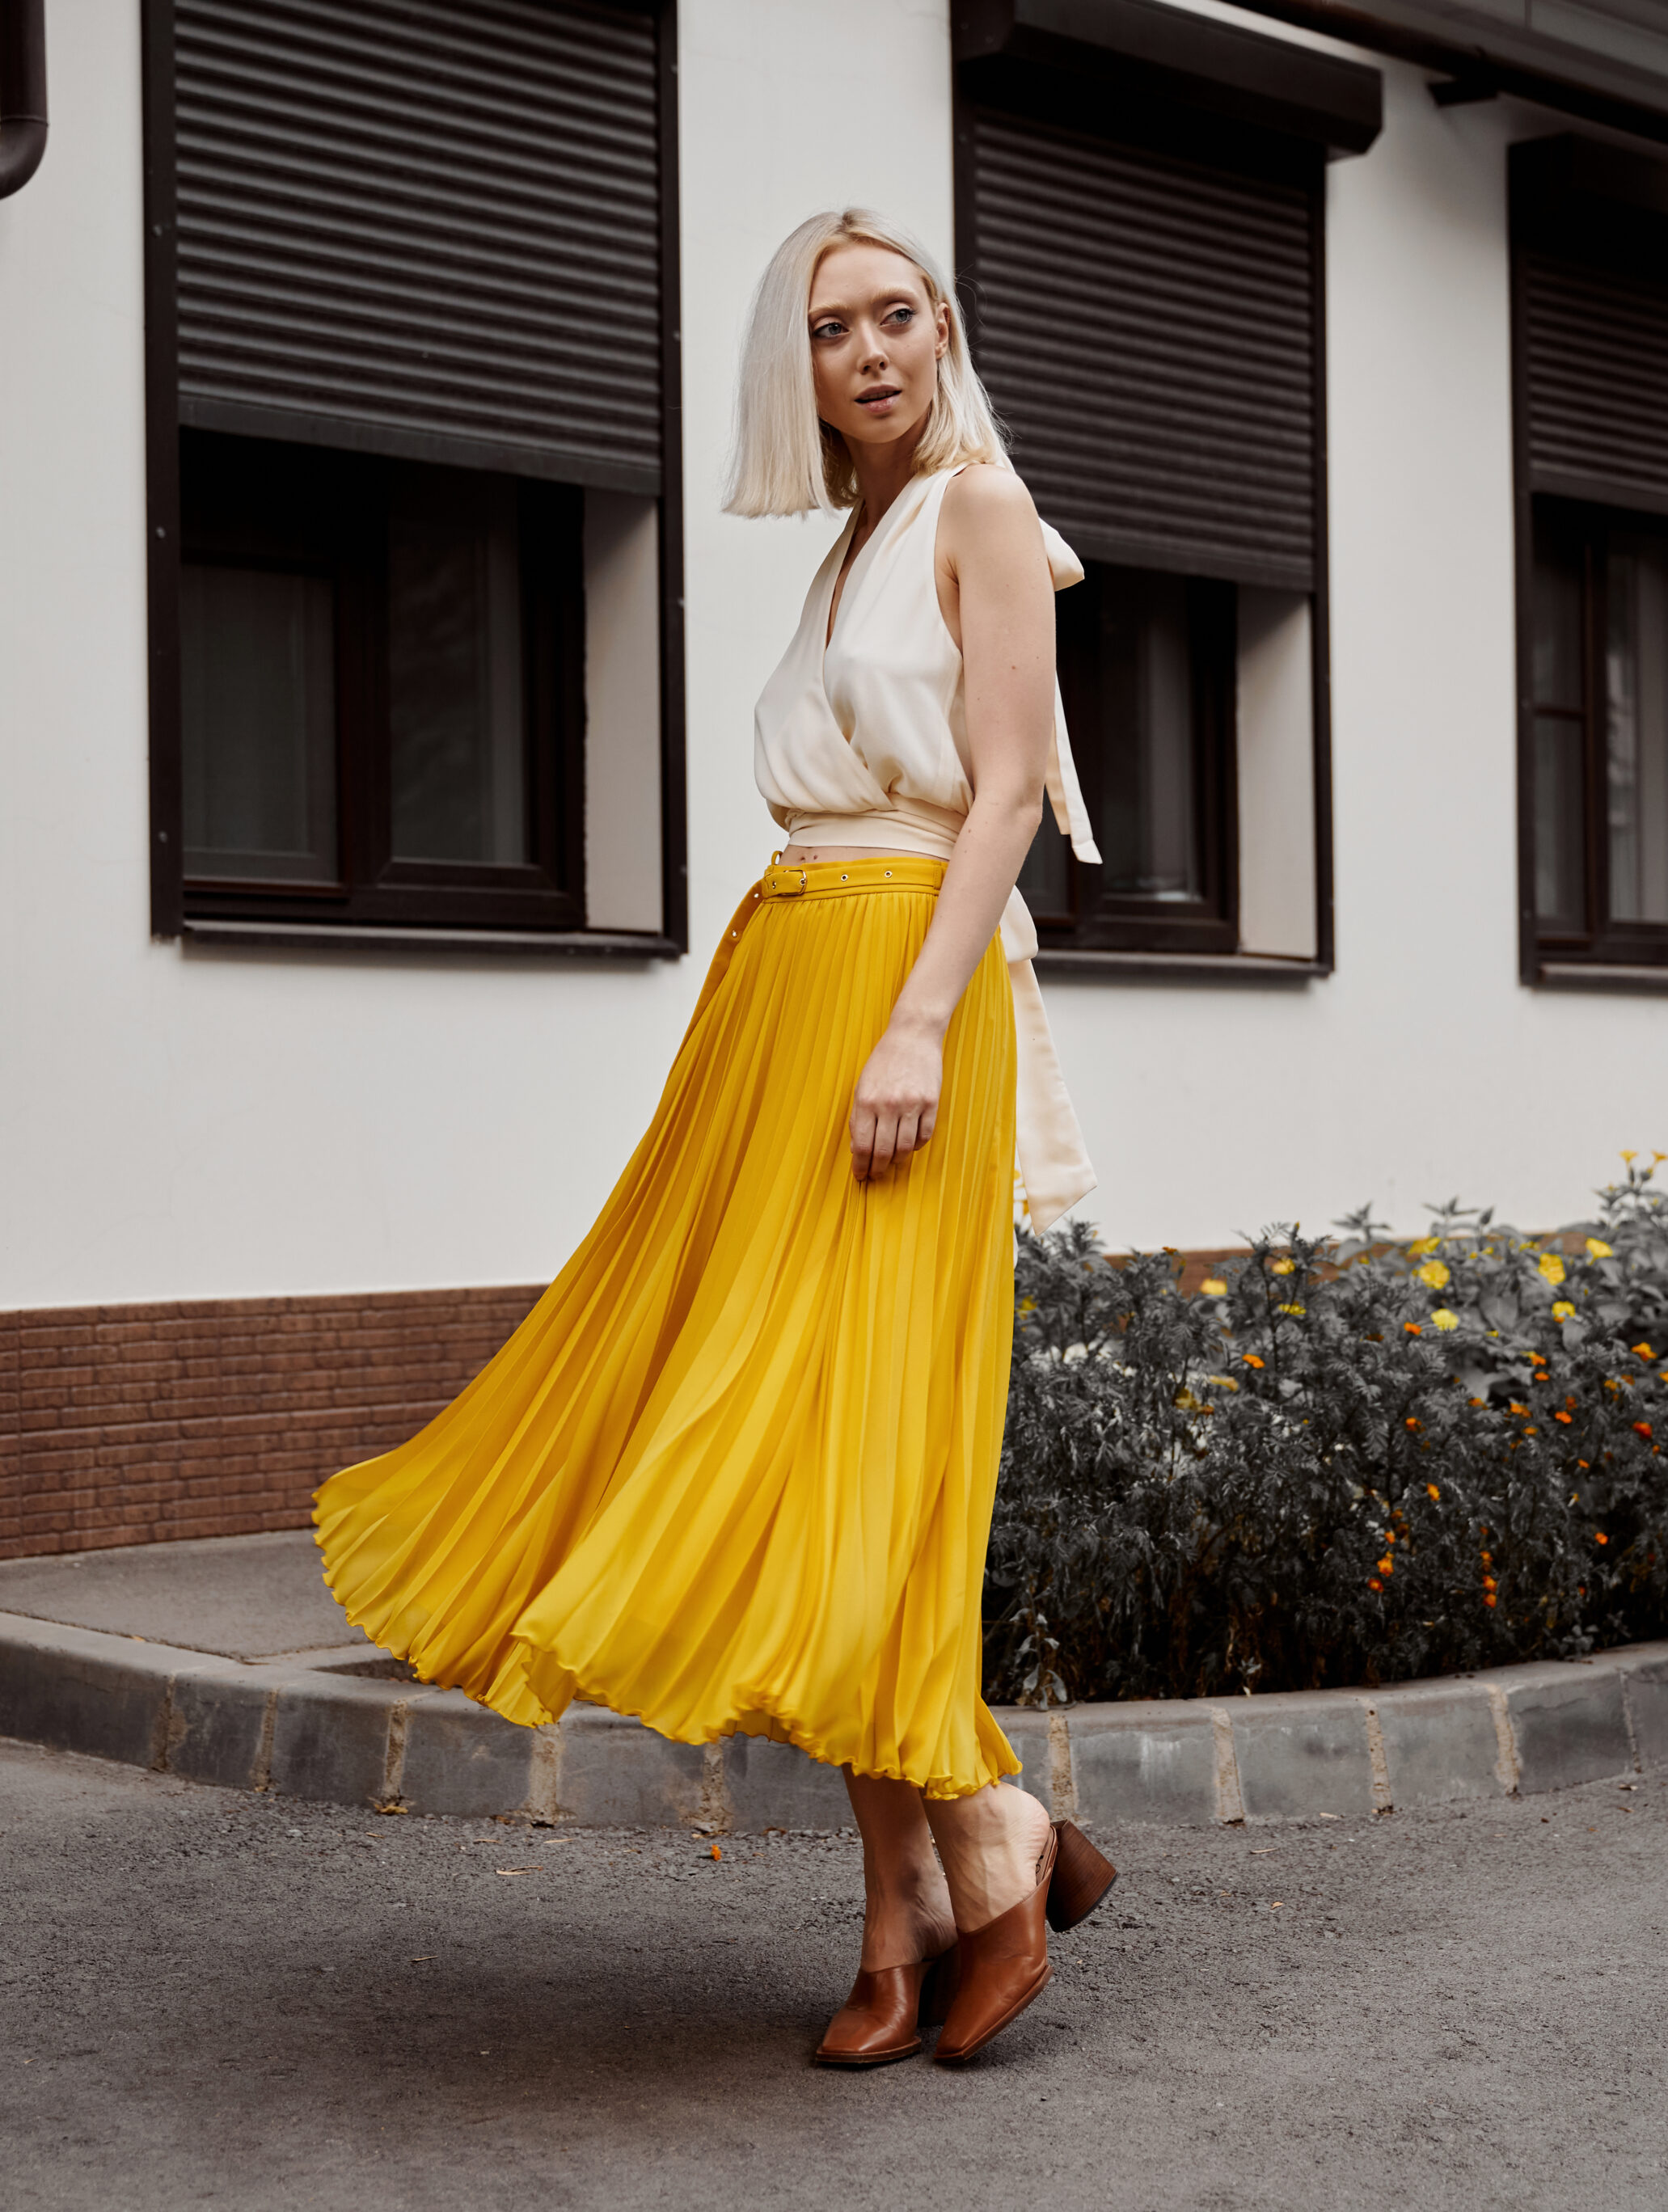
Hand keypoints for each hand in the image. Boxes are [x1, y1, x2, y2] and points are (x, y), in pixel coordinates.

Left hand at [849, 1019, 942, 1183]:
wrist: (912, 1037)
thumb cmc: (884, 1062)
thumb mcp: (862, 1086)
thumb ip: (858, 1117)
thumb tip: (857, 1149)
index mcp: (866, 1101)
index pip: (861, 1145)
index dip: (860, 1166)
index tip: (860, 1175)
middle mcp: (888, 1104)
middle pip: (882, 1151)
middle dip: (877, 1169)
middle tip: (876, 1175)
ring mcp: (911, 1104)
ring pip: (904, 1148)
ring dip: (897, 1161)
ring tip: (892, 1162)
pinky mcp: (931, 1102)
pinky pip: (924, 1136)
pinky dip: (916, 1146)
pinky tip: (909, 1145)